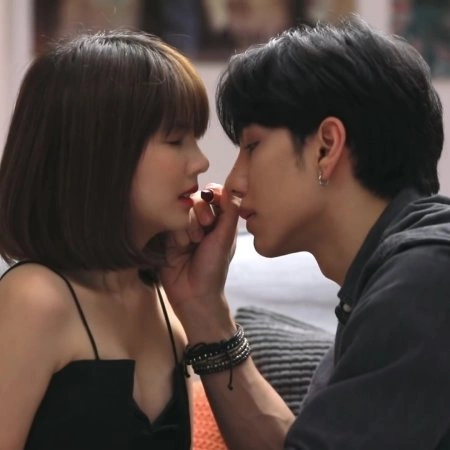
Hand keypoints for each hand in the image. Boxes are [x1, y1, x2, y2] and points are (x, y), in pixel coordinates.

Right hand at [160, 184, 239, 329]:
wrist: (193, 295)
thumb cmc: (214, 268)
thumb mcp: (225, 238)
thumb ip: (229, 212)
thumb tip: (230, 188)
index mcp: (219, 221)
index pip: (214, 194)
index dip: (212, 197)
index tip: (214, 208)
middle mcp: (201, 222)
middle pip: (196, 199)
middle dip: (200, 214)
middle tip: (203, 233)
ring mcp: (184, 228)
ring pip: (181, 210)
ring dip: (188, 226)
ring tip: (191, 245)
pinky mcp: (168, 236)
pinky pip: (169, 222)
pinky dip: (176, 233)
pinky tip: (180, 248)